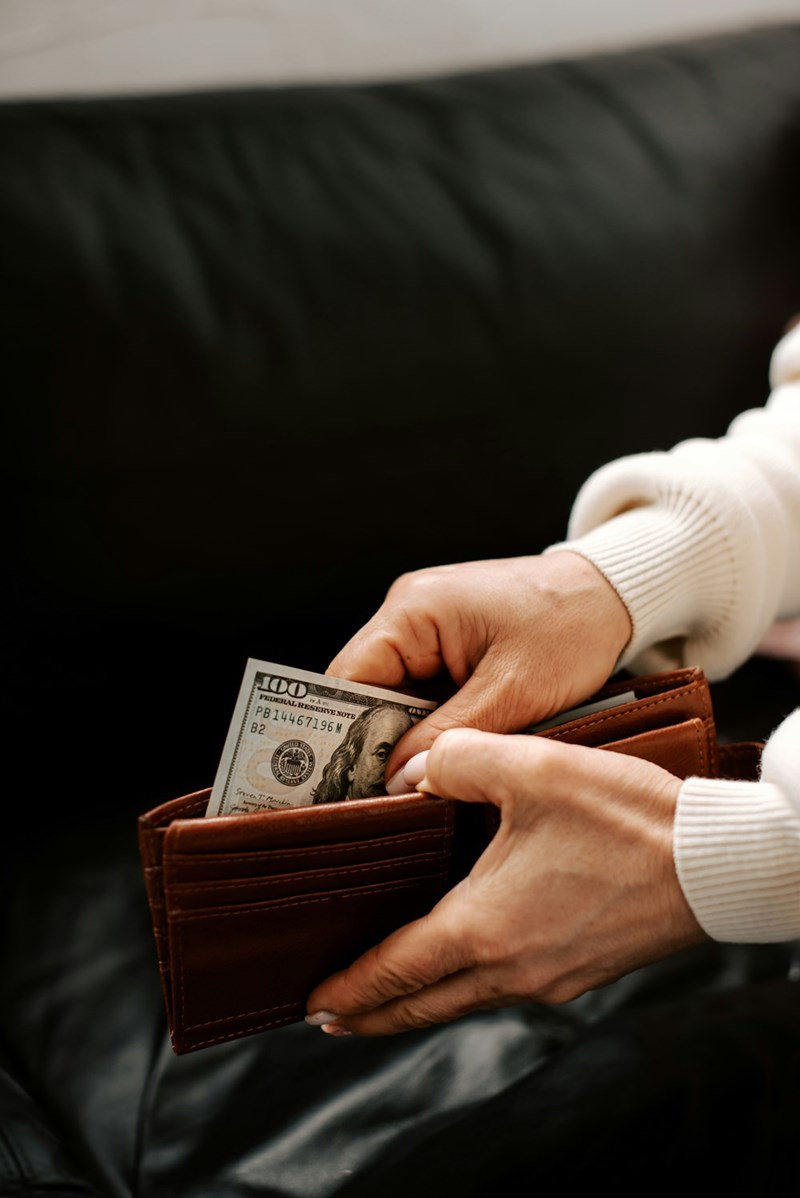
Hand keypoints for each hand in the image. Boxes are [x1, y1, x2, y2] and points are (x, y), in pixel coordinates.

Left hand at [306, 729, 704, 1035]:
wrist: (715, 863)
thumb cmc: (627, 819)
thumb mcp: (532, 768)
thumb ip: (459, 760)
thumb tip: (418, 771)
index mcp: (484, 928)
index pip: (395, 973)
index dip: (350, 990)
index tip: (315, 1003)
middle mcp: (512, 967)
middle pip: (423, 1006)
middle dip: (373, 1014)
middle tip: (333, 1016)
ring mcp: (551, 976)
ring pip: (464, 1001)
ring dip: (420, 1002)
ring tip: (391, 992)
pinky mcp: (582, 969)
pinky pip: (505, 988)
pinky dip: (467, 986)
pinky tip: (468, 958)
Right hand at [328, 551, 631, 783]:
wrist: (613, 595)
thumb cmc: (570, 627)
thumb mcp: (511, 692)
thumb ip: (450, 737)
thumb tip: (396, 782)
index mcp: (412, 610)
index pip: (346, 680)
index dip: (337, 735)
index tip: (339, 786)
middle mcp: (408, 612)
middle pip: (365, 692)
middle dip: (375, 743)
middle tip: (382, 798)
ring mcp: (426, 627)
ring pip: (395, 697)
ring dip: (407, 737)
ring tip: (419, 781)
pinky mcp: (448, 643)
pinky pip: (423, 692)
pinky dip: (431, 725)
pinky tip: (445, 755)